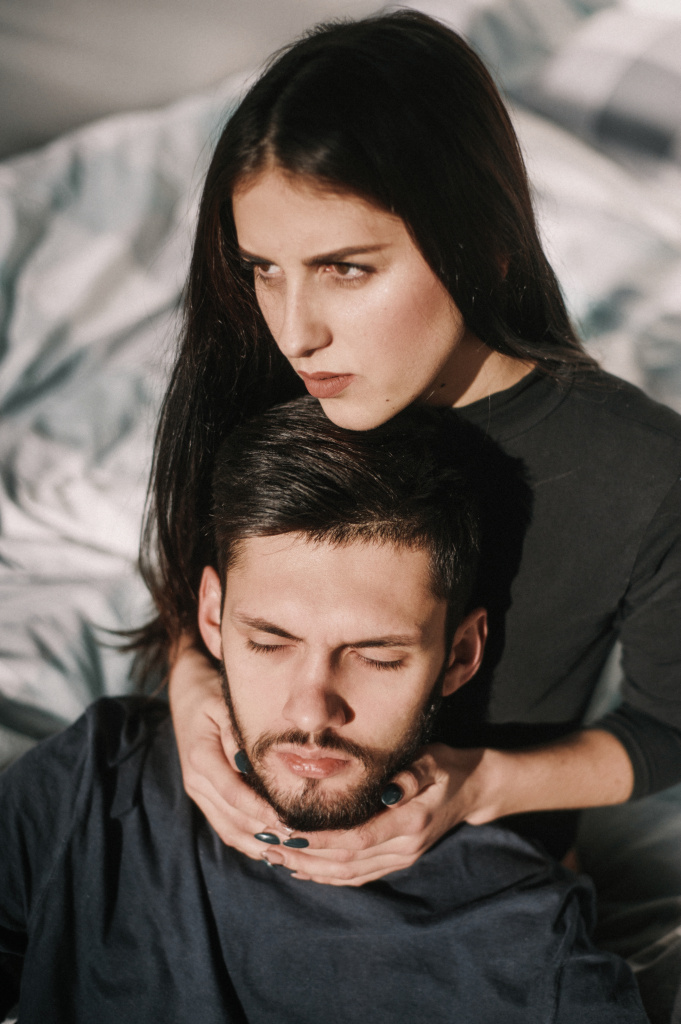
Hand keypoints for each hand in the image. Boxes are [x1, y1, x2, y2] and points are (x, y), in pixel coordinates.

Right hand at [169, 640, 291, 862]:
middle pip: (233, 819)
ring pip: (230, 831)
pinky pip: (228, 829)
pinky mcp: (205, 799)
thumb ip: (237, 734)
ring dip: (262, 845)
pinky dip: (252, 843)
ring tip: (295, 852)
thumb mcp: (224, 706)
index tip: (289, 821)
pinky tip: (278, 850)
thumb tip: (253, 763)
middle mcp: (196, 782)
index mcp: (201, 757)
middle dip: (268, 835)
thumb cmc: (212, 697)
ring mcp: (199, 794)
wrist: (187, 697)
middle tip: (302, 843)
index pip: (233, 794)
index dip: (261, 811)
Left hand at [270, 743, 485, 886]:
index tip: (288, 831)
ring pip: (348, 874)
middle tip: (269, 842)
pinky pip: (357, 876)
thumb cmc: (448, 767)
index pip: (357, 839)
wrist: (474, 789)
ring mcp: (400, 859)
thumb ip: (411, 774)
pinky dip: (327, 876)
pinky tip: (301, 869)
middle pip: (346, 861)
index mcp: (410, 823)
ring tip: (275, 855)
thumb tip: (387, 791)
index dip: (321, 839)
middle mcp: (404, 849)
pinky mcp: (397, 861)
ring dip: (310, 868)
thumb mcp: (434, 761)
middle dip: (305, 854)